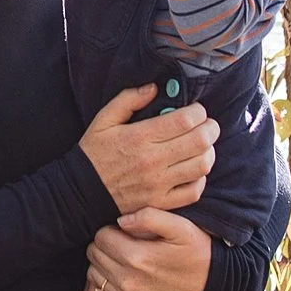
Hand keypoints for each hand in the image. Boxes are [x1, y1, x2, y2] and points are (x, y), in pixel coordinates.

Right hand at [80, 86, 216, 211]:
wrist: (79, 192)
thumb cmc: (93, 154)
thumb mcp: (103, 120)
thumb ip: (128, 99)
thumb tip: (154, 88)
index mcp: (139, 137)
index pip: (185, 120)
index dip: (198, 111)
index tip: (196, 110)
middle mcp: (152, 161)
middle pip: (200, 141)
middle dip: (210, 128)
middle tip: (207, 125)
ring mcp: (158, 184)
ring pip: (201, 166)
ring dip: (209, 152)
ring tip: (203, 146)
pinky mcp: (160, 202)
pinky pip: (194, 191)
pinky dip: (201, 179)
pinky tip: (194, 170)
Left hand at [85, 206, 212, 290]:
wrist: (213, 285)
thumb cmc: (196, 252)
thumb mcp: (181, 227)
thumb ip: (150, 216)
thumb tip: (120, 220)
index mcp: (138, 257)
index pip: (101, 236)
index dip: (110, 229)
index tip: (124, 231)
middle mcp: (129, 282)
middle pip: (95, 255)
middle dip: (105, 245)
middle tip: (123, 244)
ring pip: (94, 275)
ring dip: (102, 266)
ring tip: (121, 261)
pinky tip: (111, 282)